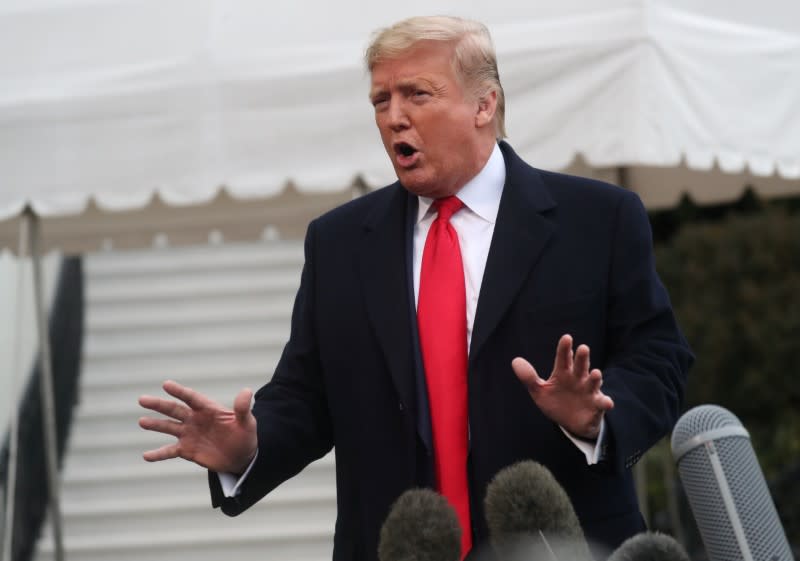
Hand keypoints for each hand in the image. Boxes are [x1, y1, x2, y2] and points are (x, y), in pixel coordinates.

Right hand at [138, 380, 257, 473]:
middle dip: (159, 405)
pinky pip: (169, 451)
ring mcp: (189, 434)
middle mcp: (195, 419)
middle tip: (142, 400)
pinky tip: (146, 456)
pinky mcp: (186, 450)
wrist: (241, 457)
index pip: (192, 398)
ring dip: (155, 425)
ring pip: (168, 428)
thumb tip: (247, 391)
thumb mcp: (247, 423)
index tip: (166, 384)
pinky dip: (158, 454)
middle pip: (174, 410)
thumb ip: (243, 408)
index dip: (180, 392)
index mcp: (208, 409)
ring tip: (142, 422)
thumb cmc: (244, 436)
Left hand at [512, 334, 613, 439]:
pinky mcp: (596, 406)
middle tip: (583, 348)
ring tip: (595, 373)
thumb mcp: (540, 391)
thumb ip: (529, 378)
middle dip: (582, 358)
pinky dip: (605, 402)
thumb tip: (515, 361)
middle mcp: (578, 379)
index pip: (563, 358)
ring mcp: (589, 391)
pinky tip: (606, 402)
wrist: (570, 423)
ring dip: (595, 378)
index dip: (565, 348)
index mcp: (563, 373)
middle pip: (580, 366)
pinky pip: (602, 403)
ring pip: (593, 382)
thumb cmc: (556, 402)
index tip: (567, 338)